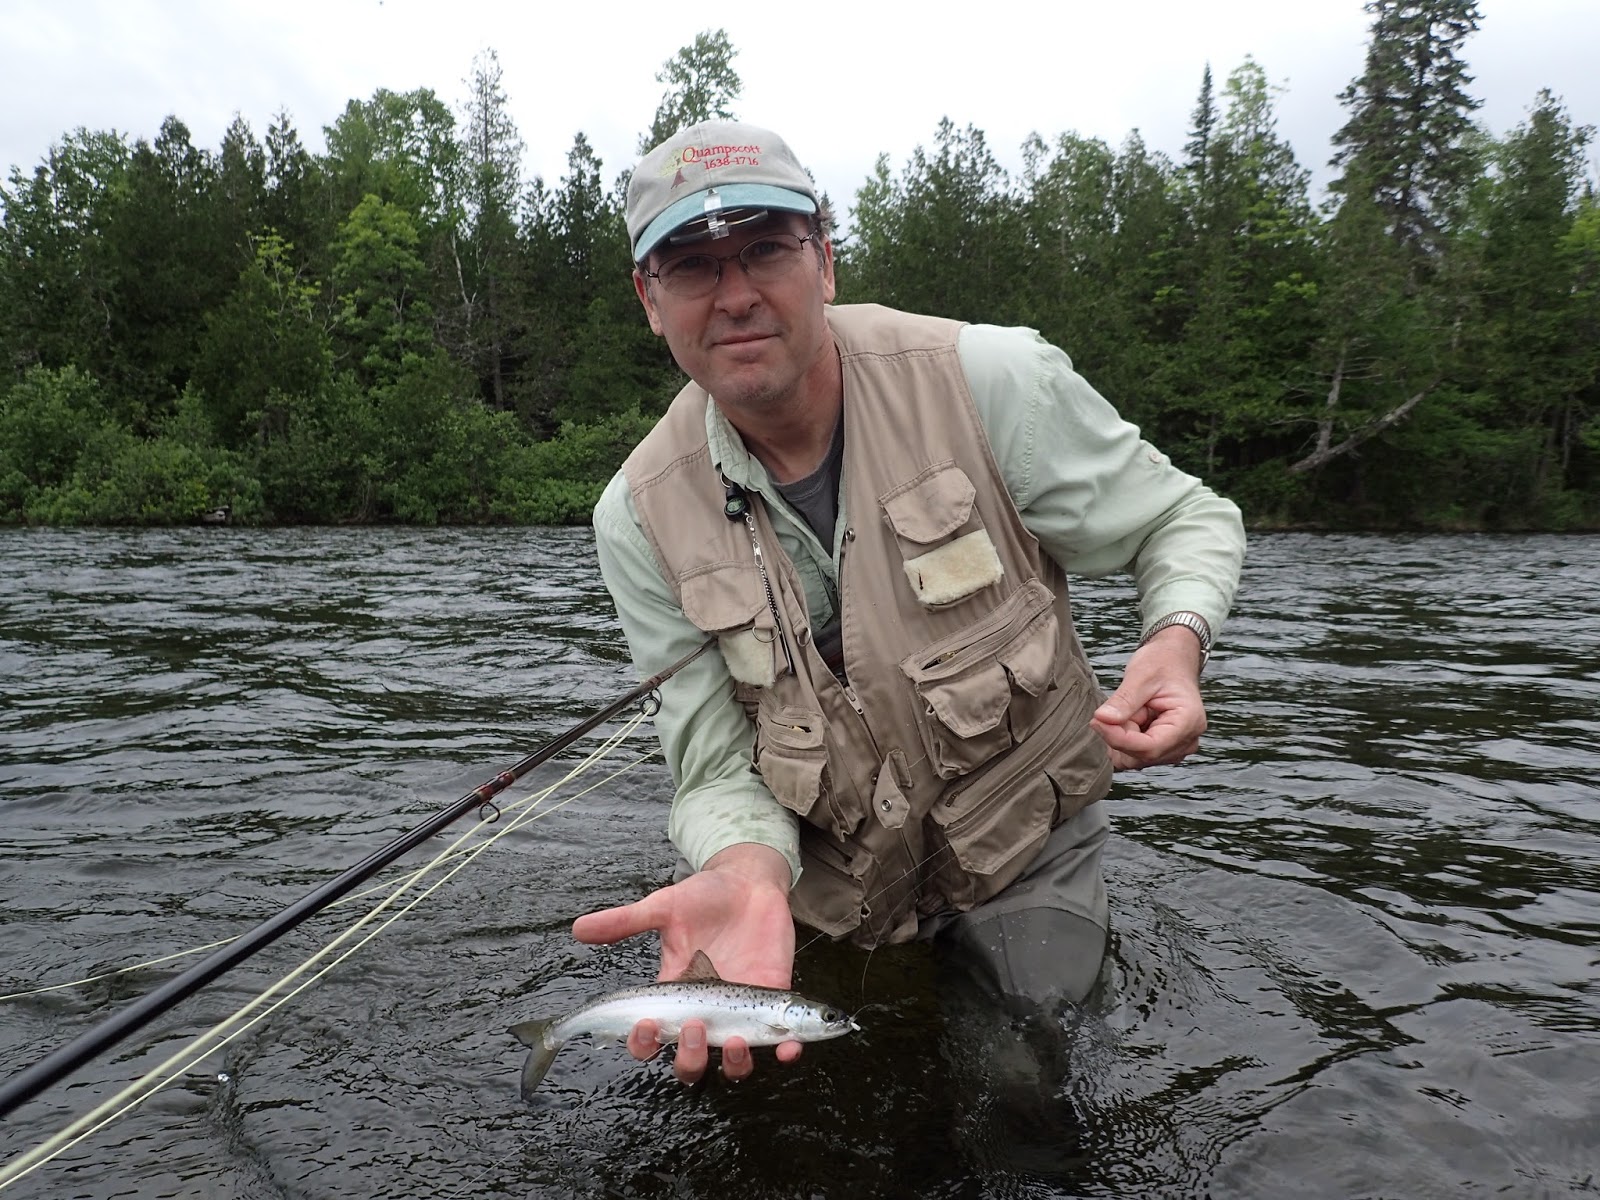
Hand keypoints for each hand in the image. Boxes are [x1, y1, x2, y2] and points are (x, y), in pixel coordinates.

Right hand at [571, 842, 799, 1083]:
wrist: (749, 882)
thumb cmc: (704, 896)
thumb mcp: (664, 907)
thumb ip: (625, 921)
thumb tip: (577, 928)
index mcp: (674, 996)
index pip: (651, 1039)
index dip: (644, 1045)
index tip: (647, 1026)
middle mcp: (705, 1013)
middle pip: (689, 1062)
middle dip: (688, 1056)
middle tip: (693, 1025)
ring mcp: (740, 1013)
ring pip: (731, 1062)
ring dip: (732, 1063)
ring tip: (734, 1041)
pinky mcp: (773, 1002)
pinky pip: (780, 1042)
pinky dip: (787, 1051)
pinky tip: (790, 1047)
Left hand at [1090, 624, 1207, 769]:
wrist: (1173, 659)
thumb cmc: (1163, 663)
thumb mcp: (1141, 675)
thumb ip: (1123, 700)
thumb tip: (1102, 719)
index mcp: (1188, 722)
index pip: (1150, 747)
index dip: (1119, 739)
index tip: (1096, 721)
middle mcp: (1186, 741)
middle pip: (1141, 755)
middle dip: (1120, 734)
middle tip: (1115, 708)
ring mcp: (1176, 747)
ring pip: (1135, 757)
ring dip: (1122, 736)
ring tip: (1130, 710)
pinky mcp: (1164, 748)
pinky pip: (1135, 754)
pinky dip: (1125, 739)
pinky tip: (1131, 719)